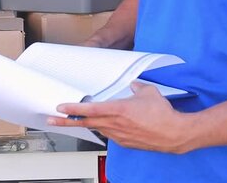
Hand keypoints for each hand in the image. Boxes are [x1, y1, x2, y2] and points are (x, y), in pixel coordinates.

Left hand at [47, 81, 194, 153]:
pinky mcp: (124, 142)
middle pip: (85, 122)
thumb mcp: (148, 92)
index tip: (60, 108)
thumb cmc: (162, 114)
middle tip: (52, 120)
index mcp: (118, 109)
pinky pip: (108, 134)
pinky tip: (100, 126)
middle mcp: (115, 124)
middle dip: (66, 122)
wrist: (174, 134)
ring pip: (96, 128)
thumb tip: (133, 84)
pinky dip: (102, 129)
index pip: (89, 109)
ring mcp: (119, 135)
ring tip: (70, 122)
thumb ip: (137, 86)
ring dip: (83, 124)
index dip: (73, 108)